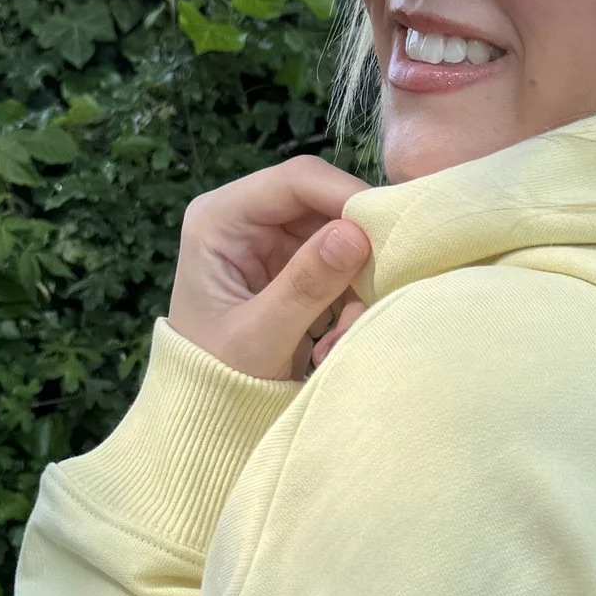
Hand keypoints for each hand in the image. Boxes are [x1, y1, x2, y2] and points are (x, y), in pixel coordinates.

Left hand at [167, 155, 372, 382]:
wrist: (207, 415)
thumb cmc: (214, 378)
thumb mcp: (259, 337)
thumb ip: (304, 286)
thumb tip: (355, 235)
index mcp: (219, 219)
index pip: (293, 180)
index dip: (345, 195)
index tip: (388, 231)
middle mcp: (246, 219)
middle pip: (323, 204)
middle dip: (356, 250)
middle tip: (377, 291)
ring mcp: (272, 243)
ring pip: (340, 238)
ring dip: (355, 286)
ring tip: (338, 338)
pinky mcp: (294, 268)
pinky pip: (342, 268)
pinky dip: (350, 303)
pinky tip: (331, 344)